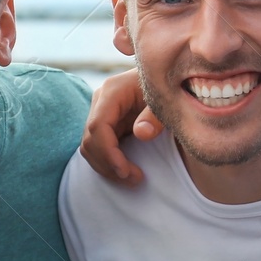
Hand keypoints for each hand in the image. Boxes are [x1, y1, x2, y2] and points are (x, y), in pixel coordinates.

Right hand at [80, 69, 162, 184]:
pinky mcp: (106, 124)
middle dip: (108, 164)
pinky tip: (127, 172)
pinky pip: (98, 148)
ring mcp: (101, 113)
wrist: (170, 80)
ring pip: (90, 147)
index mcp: (113, 91)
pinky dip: (109, 163)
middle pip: (90, 140)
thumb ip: (155, 116)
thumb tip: (141, 133)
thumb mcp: (167, 101)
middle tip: (134, 179)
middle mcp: (101, 101)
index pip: (98, 126)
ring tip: (133, 179)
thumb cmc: (170, 89)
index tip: (124, 171)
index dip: (108, 152)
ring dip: (107, 168)